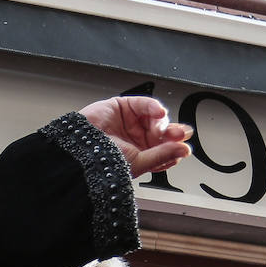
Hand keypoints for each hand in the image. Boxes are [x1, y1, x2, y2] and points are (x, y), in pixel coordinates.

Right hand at [77, 97, 192, 177]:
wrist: (80, 150)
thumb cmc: (104, 162)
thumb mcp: (140, 162)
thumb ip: (164, 155)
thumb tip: (185, 149)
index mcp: (141, 156)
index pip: (164, 150)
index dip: (175, 148)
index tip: (185, 148)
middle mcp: (136, 139)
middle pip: (162, 133)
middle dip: (173, 133)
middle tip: (181, 134)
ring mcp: (130, 122)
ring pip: (155, 118)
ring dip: (163, 122)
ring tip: (164, 127)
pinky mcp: (122, 107)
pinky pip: (143, 104)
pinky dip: (153, 107)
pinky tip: (158, 112)